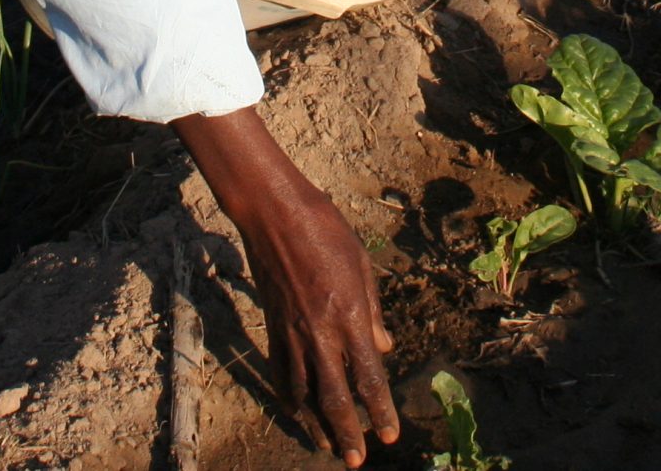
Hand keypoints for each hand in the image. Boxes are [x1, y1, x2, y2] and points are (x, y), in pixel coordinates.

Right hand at [172, 108, 396, 465]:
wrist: (274, 214)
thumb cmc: (325, 231)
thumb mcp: (361, 265)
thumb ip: (372, 313)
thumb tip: (382, 349)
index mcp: (348, 316)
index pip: (367, 376)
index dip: (379, 410)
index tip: (388, 433)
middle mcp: (320, 333)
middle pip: (334, 397)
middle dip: (347, 433)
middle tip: (356, 460)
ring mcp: (292, 333)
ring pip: (303, 393)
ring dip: (316, 425)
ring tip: (327, 448)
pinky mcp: (272, 327)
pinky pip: (280, 373)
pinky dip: (289, 397)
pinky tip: (296, 411)